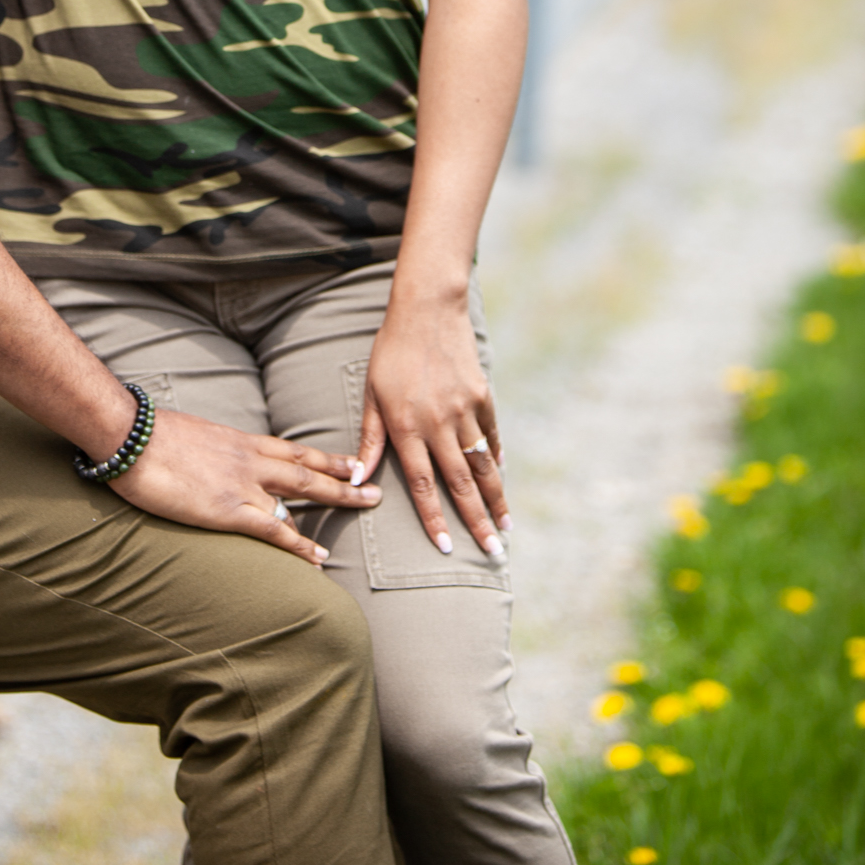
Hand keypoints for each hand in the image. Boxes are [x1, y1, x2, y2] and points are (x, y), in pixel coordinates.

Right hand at [105, 407, 376, 563]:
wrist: (127, 435)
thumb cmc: (143, 433)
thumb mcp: (185, 433)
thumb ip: (204, 447)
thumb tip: (200, 455)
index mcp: (238, 440)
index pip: (291, 449)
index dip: (322, 458)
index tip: (347, 462)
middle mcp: (250, 459)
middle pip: (309, 469)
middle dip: (344, 477)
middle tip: (372, 486)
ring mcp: (244, 484)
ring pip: (304, 492)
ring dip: (338, 500)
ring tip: (365, 507)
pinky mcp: (230, 510)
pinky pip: (276, 530)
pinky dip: (301, 546)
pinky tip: (319, 558)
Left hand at [356, 296, 510, 559]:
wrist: (427, 311)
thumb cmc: (388, 354)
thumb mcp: (371, 394)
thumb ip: (370, 439)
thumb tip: (358, 479)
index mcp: (407, 426)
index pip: (422, 484)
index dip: (435, 518)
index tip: (446, 548)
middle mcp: (439, 423)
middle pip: (461, 483)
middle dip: (477, 521)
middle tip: (492, 553)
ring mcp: (466, 410)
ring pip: (483, 464)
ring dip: (496, 498)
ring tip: (506, 526)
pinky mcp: (483, 397)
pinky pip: (492, 436)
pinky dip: (497, 459)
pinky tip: (501, 479)